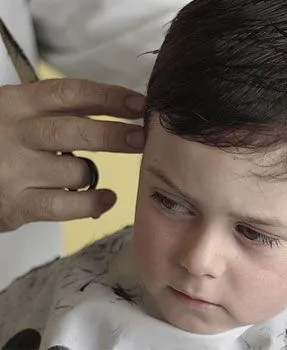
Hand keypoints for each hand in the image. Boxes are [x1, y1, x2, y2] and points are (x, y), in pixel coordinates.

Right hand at [0, 78, 145, 231]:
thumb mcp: (19, 114)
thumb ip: (58, 111)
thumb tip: (121, 109)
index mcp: (18, 103)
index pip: (71, 94)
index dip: (110, 97)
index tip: (140, 104)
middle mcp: (15, 132)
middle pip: (75, 131)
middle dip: (114, 134)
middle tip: (142, 138)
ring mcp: (13, 169)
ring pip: (76, 170)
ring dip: (92, 174)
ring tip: (92, 177)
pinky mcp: (14, 204)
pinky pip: (63, 205)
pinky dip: (90, 203)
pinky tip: (106, 199)